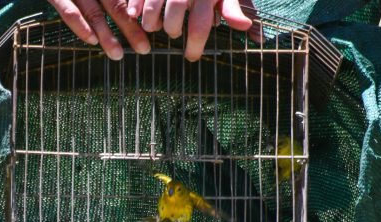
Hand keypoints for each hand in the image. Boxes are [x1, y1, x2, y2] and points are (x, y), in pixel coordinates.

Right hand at [47, 0, 150, 59]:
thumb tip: (133, 14)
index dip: (138, 15)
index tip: (152, 31)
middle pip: (116, 5)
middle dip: (131, 29)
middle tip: (144, 49)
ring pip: (94, 13)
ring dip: (107, 35)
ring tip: (117, 55)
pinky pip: (69, 11)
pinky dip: (81, 26)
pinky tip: (92, 41)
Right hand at [127, 0, 252, 60]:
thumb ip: (233, 9)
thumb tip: (247, 29)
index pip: (200, 25)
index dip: (195, 45)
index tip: (191, 57)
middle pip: (175, 13)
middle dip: (173, 29)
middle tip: (174, 34)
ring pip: (154, 5)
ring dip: (151, 20)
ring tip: (153, 27)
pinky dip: (134, 5)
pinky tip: (133, 15)